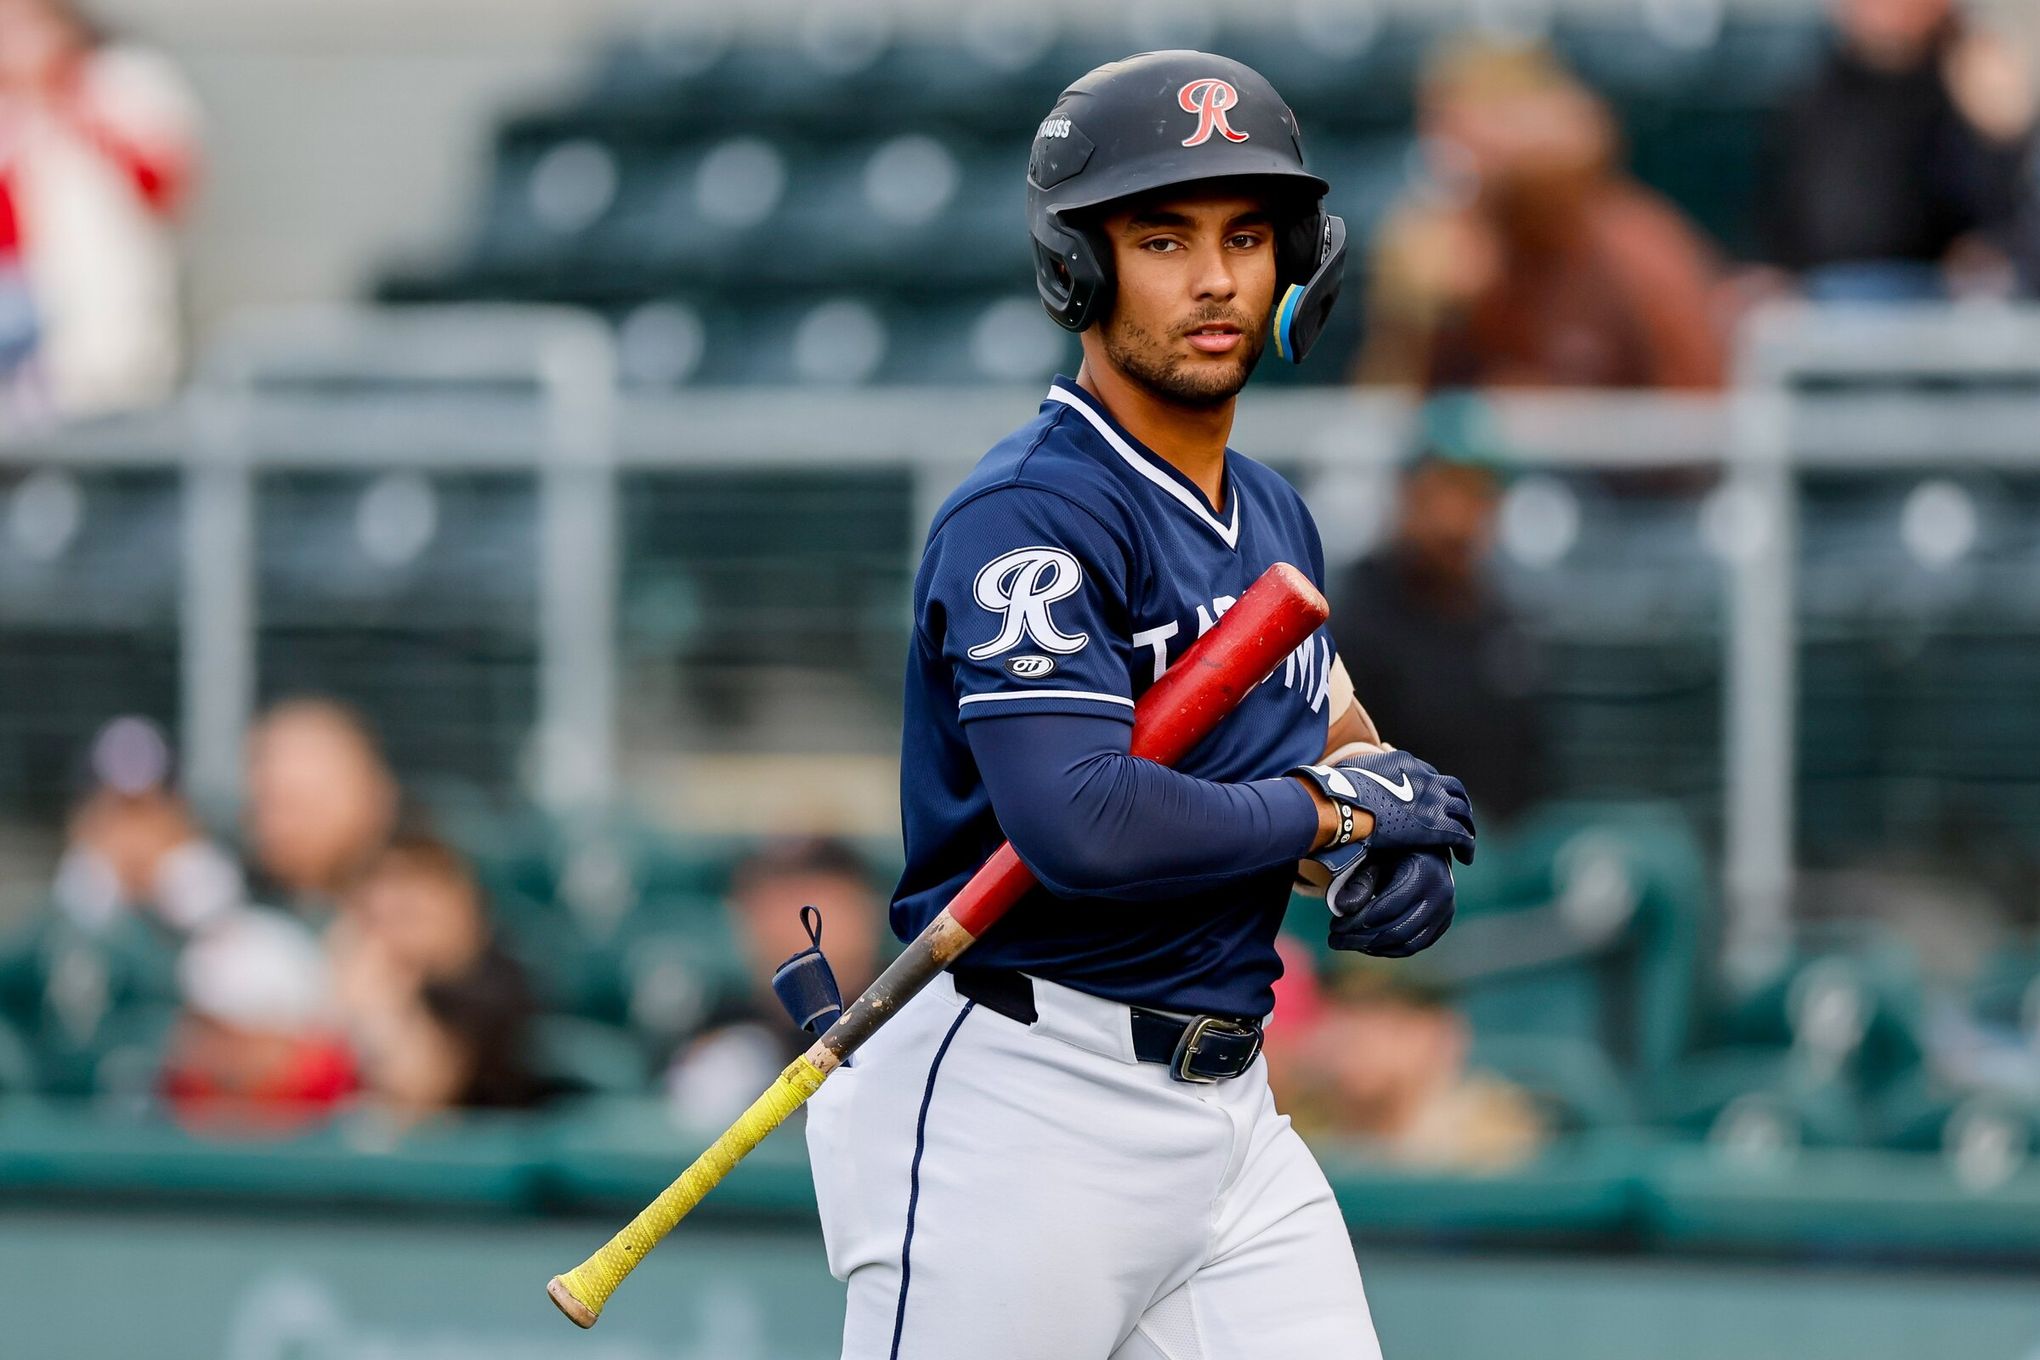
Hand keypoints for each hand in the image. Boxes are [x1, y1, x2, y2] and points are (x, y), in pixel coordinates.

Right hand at [1290, 749, 1476, 864]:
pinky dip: (1467, 846)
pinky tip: (1466, 857)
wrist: (1341, 807)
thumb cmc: (1334, 794)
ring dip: (1465, 824)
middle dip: (1457, 802)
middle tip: (1457, 817)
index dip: (1433, 789)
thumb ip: (1351, 777)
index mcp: (1402, 762)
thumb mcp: (1345, 774)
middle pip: (1452, 788)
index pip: (1428, 773)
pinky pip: (1462, 836)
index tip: (1433, 802)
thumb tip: (1334, 779)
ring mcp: (1432, 800)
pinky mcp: (1436, 825)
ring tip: (1465, 838)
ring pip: (1462, 811)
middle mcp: (1422, 776)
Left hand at [1325, 849, 1456, 957]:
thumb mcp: (1375, 858)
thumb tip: (1341, 908)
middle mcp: (1440, 895)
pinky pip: (1415, 945)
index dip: (1358, 921)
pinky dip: (1389, 949)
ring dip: (1373, 947)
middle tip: (1335, 940)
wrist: (1425, 850)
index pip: (1387, 908)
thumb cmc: (1394, 852)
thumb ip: (1360, 881)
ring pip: (1407, 943)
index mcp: (1423, 872)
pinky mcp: (1442, 924)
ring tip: (1347, 943)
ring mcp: (1445, 912)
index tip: (1334, 926)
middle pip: (1397, 930)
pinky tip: (1367, 945)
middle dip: (1361, 938)